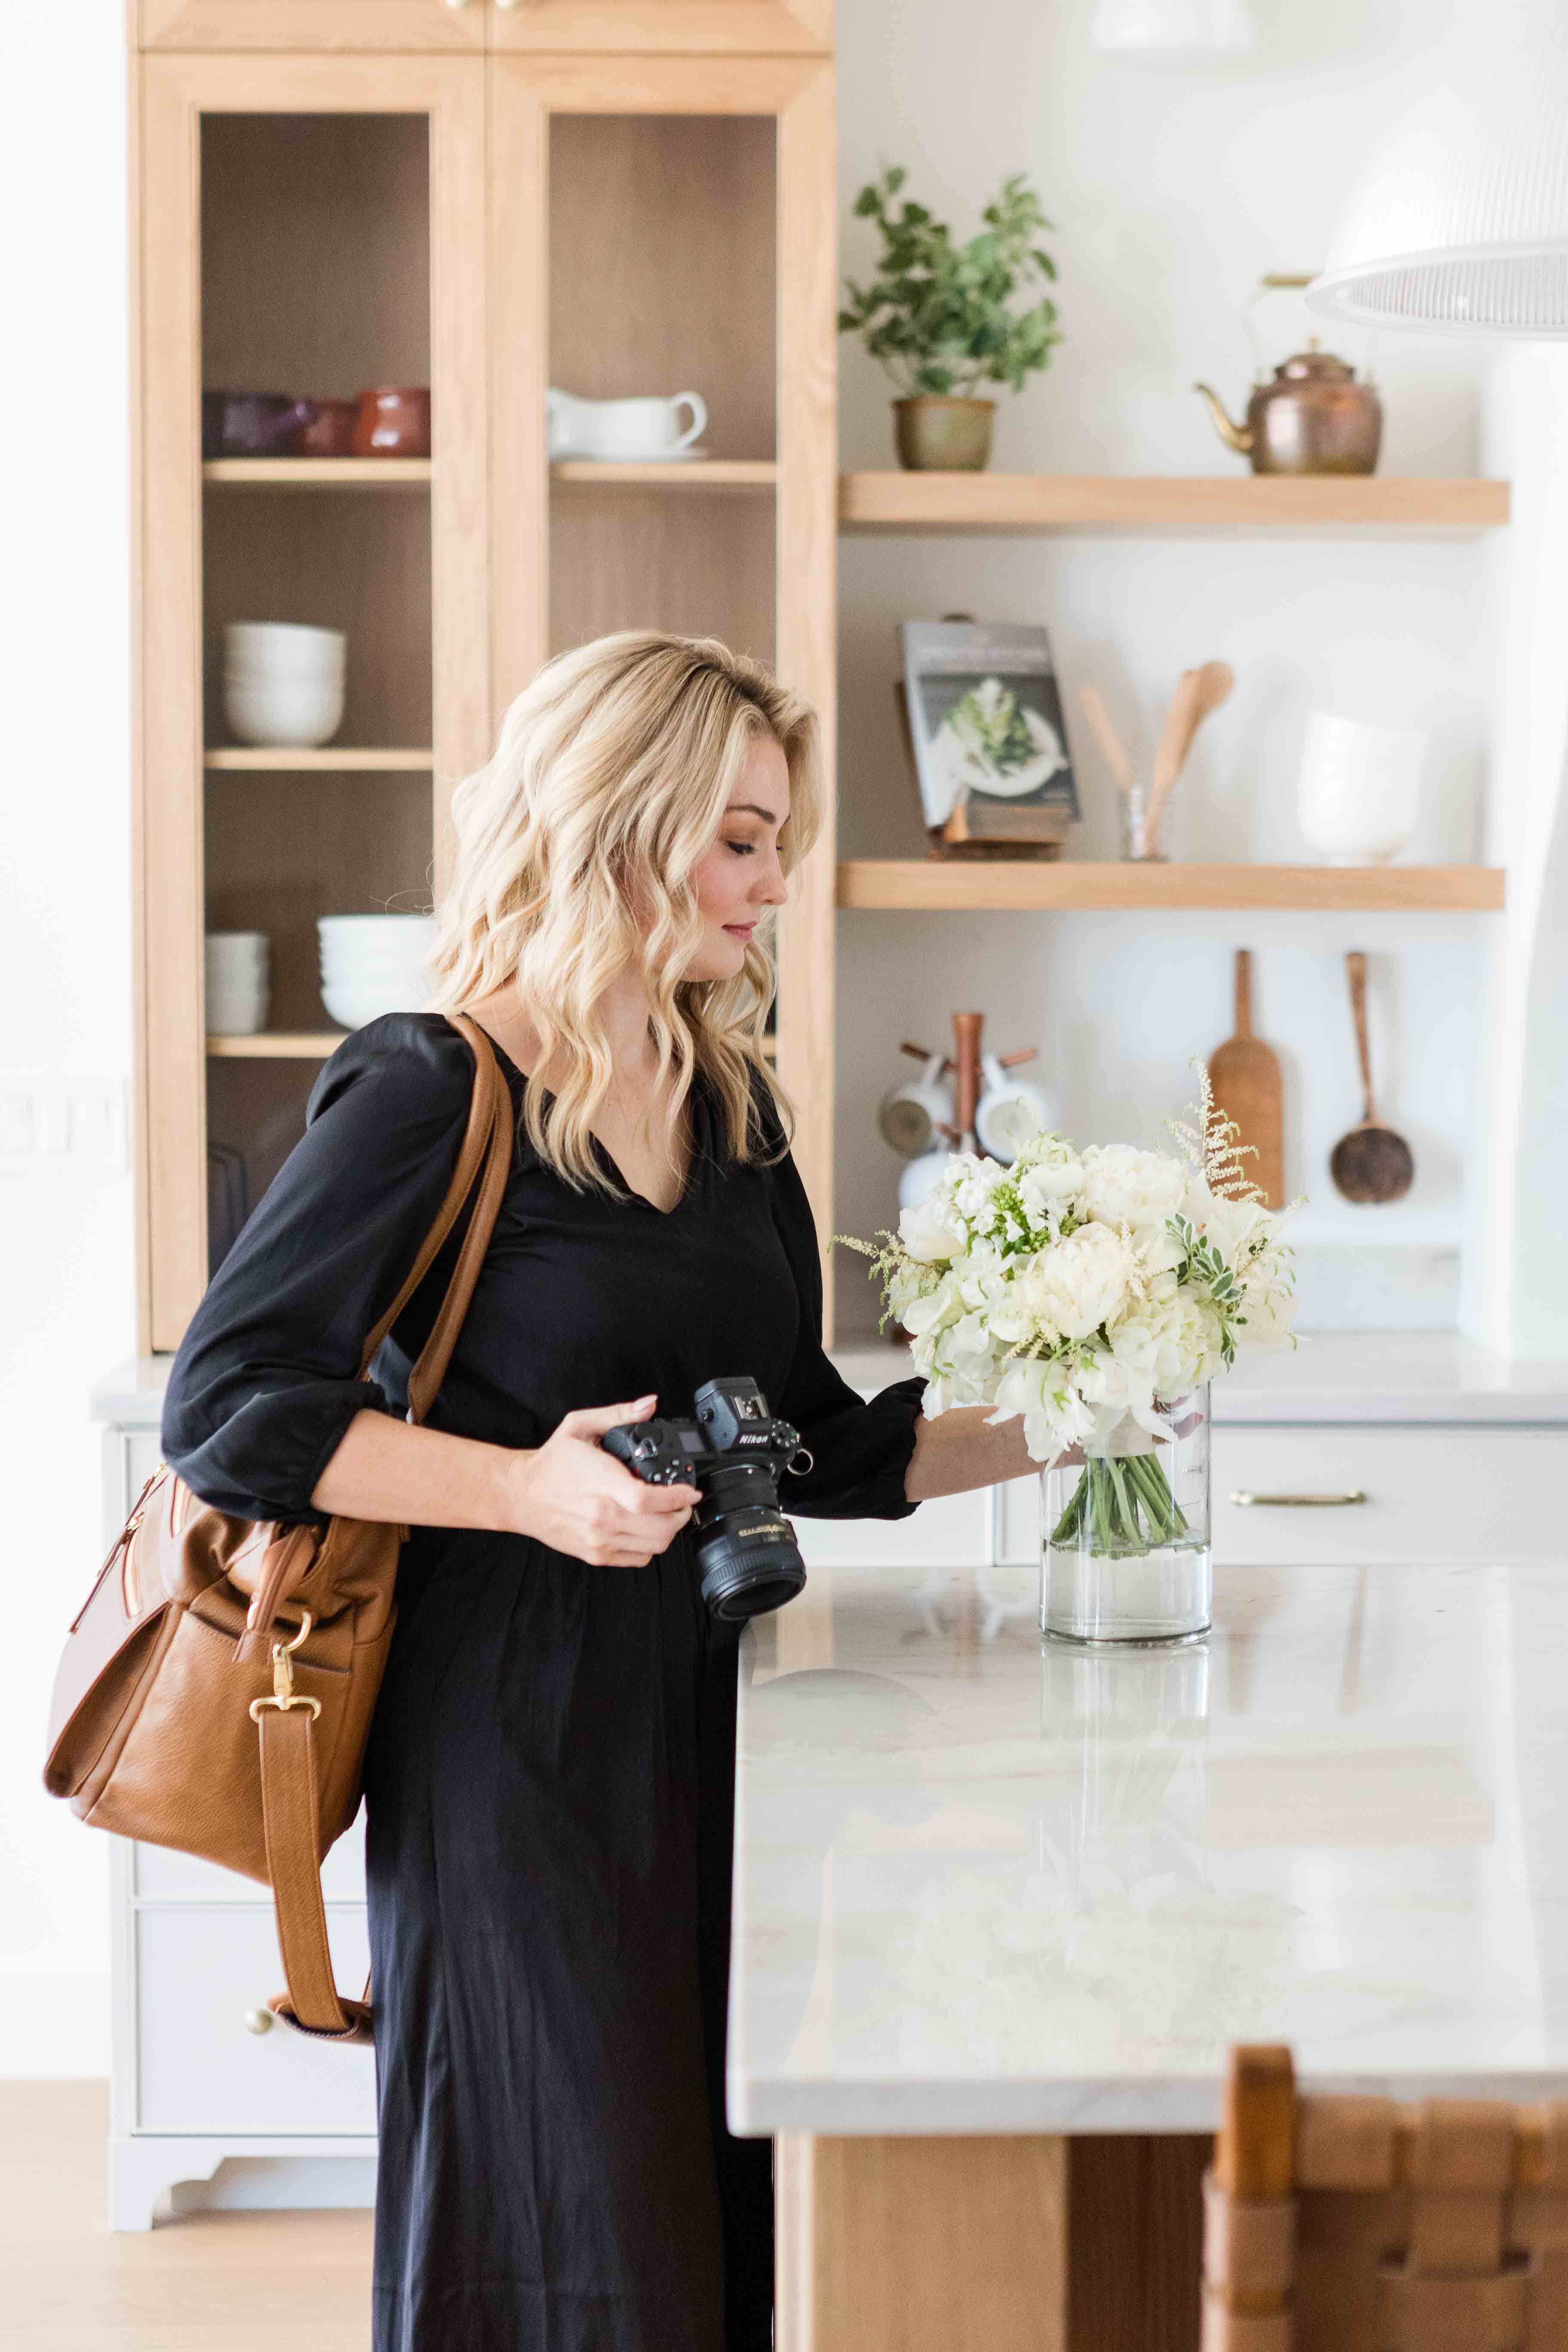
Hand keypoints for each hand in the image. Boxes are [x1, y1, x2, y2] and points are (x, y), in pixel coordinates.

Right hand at [503, 1394, 701, 1566]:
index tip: (689, 1490)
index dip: (677, 1497)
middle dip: (681, 1514)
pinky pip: (639, 1559)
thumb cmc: (552, 1462)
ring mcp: (599, 1540)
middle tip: (683, 1501)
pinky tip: (647, 1528)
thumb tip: (650, 1404)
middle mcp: (601, 1516)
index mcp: (600, 1483)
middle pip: (659, 1528)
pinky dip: (651, 1546)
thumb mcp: (580, 1426)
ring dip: (670, 1530)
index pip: (648, 1499)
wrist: (521, 1496)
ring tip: (669, 1513)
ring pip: (654, 1546)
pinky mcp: (596, 1555)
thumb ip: (619, 1414)